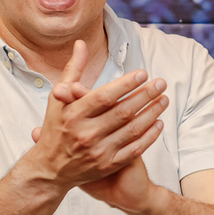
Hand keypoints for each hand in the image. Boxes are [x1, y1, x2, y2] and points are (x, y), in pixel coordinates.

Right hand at [25, 40, 168, 196]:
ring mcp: (98, 151)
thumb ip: (73, 71)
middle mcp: (86, 133)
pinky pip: (134, 150)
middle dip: (145, 95)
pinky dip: (149, 137)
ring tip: (164, 99)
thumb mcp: (57, 100)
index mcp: (73, 115)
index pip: (104, 97)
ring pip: (132, 130)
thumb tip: (81, 44)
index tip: (143, 74)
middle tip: (161, 83)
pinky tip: (159, 123)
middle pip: (123, 112)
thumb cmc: (55, 129)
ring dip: (151, 113)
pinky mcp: (108, 166)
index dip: (125, 84)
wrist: (49, 170)